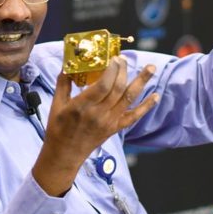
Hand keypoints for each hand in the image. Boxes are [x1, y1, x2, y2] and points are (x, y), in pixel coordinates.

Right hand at [33, 56, 158, 195]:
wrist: (65, 155)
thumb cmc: (58, 129)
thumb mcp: (56, 105)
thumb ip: (63, 84)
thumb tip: (69, 65)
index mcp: (82, 106)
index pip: (102, 85)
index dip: (111, 70)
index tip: (113, 58)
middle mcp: (99, 114)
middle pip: (118, 89)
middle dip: (124, 71)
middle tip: (124, 58)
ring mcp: (109, 122)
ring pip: (129, 99)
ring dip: (141, 82)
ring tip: (151, 68)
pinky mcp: (115, 128)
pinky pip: (134, 116)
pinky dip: (146, 106)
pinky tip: (156, 96)